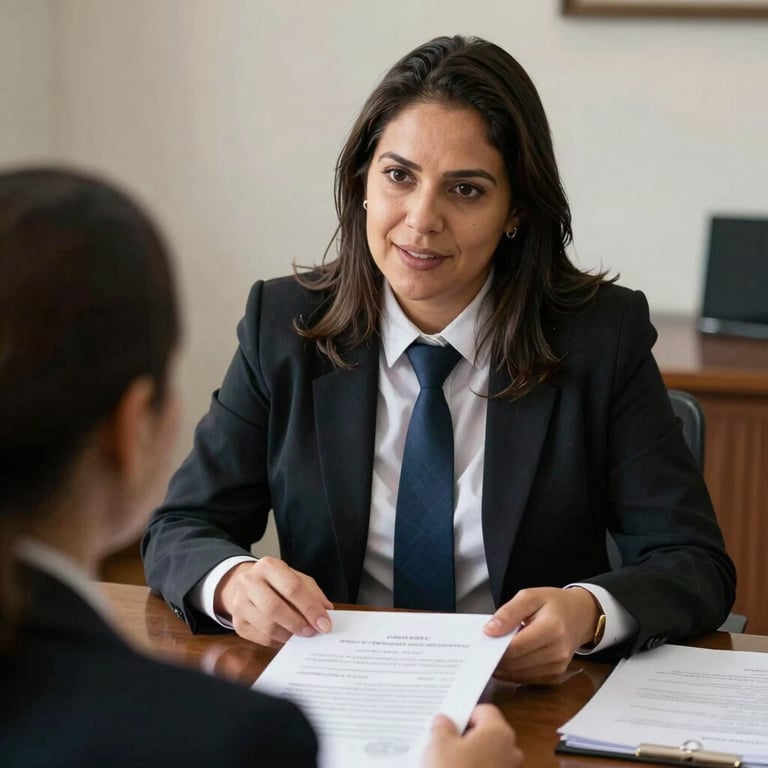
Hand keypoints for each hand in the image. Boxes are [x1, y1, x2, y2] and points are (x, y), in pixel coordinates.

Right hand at [214, 557, 332, 647]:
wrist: (245, 584)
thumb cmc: (276, 581)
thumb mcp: (296, 578)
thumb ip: (312, 593)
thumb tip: (326, 612)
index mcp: (268, 566)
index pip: (292, 588)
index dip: (310, 608)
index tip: (324, 623)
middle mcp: (249, 582)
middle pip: (275, 607)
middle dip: (298, 623)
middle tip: (313, 632)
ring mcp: (239, 603)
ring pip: (267, 626)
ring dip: (289, 634)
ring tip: (302, 635)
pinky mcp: (237, 623)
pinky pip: (261, 638)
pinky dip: (278, 641)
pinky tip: (287, 637)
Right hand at [423, 704, 521, 767]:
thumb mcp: (439, 744)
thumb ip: (443, 727)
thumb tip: (444, 721)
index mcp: (499, 732)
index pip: (484, 710)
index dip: (464, 714)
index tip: (448, 722)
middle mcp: (510, 750)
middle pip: (487, 734)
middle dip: (466, 736)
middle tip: (444, 741)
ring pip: (487, 756)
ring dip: (470, 756)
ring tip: (447, 762)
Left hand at [484, 586, 598, 682]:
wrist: (580, 615)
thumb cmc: (554, 603)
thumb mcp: (530, 596)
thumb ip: (508, 612)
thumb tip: (489, 630)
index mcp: (552, 628)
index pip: (516, 647)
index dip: (496, 647)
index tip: (482, 642)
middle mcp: (557, 652)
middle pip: (516, 663)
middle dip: (496, 657)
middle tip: (483, 649)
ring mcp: (558, 667)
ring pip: (519, 674)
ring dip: (503, 667)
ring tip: (494, 653)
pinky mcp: (555, 675)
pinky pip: (527, 679)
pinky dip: (514, 672)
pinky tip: (508, 660)